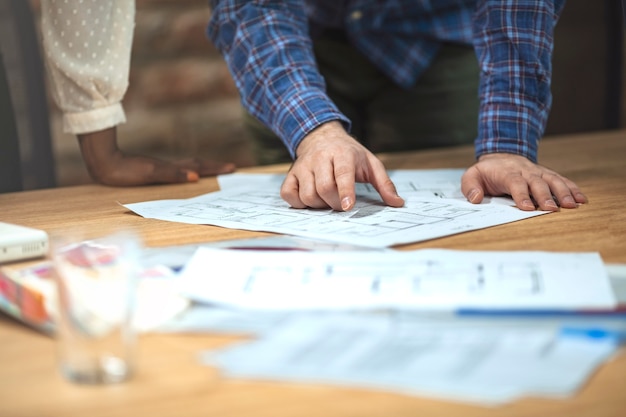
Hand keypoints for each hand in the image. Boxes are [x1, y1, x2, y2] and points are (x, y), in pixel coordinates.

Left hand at [77, 128, 235, 185]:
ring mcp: (163, 168)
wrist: (104, 162)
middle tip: (231, 169)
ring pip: (189, 166)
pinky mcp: (154, 171)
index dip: (216, 168)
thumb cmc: (126, 171)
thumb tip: (195, 176)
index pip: (200, 167)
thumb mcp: (151, 174)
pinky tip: (187, 174)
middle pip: (198, 165)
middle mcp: (170, 167)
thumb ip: (173, 174)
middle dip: (215, 167)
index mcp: (173, 168)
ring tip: (215, 170)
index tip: (232, 168)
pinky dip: (189, 171)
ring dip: (204, 168)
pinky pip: (179, 170)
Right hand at [280, 121, 403, 210]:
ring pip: (307, 194)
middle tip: (342, 204)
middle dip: (334, 203)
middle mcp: (320, 158)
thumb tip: (397, 203)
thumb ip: (384, 184)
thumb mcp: (370, 163)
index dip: (345, 192)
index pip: (342, 174)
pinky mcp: (291, 174)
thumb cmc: (349, 154)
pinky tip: (310, 199)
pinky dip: (298, 203)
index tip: (348, 206)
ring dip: (319, 205)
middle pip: (324, 188)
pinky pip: (289, 194)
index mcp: (342, 154)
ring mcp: (303, 166)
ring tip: (327, 200)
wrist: (322, 136)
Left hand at [461, 153, 587, 210]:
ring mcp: (538, 172)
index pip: (515, 183)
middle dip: (545, 195)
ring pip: (552, 180)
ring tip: (572, 205)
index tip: (527, 207)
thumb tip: (476, 198)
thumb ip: (470, 187)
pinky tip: (582, 199)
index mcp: (506, 172)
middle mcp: (525, 171)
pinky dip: (572, 188)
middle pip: (537, 182)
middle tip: (551, 209)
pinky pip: (561, 180)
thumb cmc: (486, 172)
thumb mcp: (471, 176)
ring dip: (563, 192)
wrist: (500, 155)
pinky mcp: (546, 174)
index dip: (521, 195)